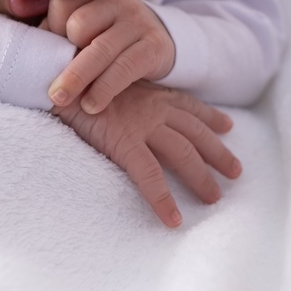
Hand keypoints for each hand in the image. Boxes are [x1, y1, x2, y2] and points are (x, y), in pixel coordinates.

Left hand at [43, 0, 175, 113]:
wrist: (158, 44)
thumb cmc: (106, 35)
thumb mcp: (82, 22)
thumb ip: (51, 19)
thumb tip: (14, 4)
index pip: (62, 3)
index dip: (51, 29)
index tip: (50, 51)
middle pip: (79, 25)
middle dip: (65, 56)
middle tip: (53, 83)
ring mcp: (138, 20)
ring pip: (100, 48)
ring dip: (77, 78)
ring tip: (61, 99)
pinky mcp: (154, 45)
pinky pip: (124, 68)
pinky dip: (104, 89)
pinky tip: (92, 104)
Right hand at [53, 81, 240, 227]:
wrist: (55, 71)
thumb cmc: (76, 72)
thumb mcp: (108, 76)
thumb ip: (122, 89)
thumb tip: (122, 99)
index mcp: (150, 90)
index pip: (188, 105)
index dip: (209, 117)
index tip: (227, 126)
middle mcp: (153, 106)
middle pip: (196, 133)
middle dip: (218, 152)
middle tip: (235, 170)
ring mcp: (142, 124)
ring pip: (183, 154)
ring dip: (202, 177)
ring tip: (214, 198)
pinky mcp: (125, 142)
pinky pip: (150, 176)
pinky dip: (163, 199)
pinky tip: (172, 219)